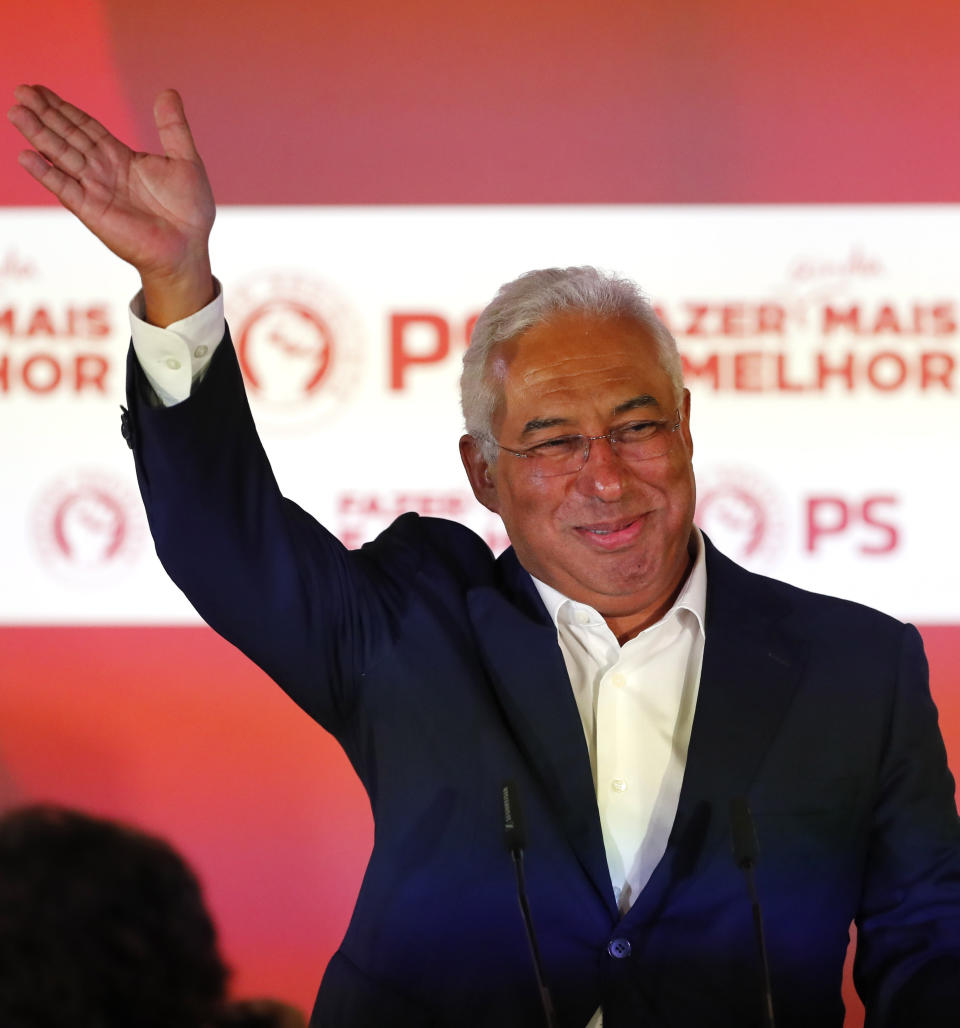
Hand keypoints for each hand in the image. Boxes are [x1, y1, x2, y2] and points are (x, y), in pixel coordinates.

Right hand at [8, 84, 215, 324]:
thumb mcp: (185, 161)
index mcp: (122, 158)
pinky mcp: (93, 211)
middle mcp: (104, 171)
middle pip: (68, 136)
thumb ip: (173, 127)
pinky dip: (46, 173)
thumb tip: (168, 91)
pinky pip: (65, 188)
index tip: (40, 90)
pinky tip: (27, 156)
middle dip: (45, 115)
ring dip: (39, 135)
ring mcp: (96, 190)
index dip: (63, 108)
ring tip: (16, 112)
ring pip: (62, 156)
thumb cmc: (189, 211)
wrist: (187, 248)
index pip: (86, 127)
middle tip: (20, 91)